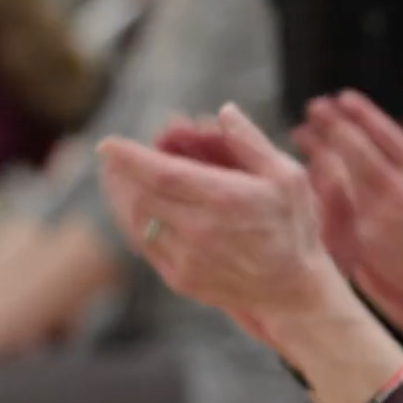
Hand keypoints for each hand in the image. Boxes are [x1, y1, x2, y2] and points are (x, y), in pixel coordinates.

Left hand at [97, 105, 344, 324]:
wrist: (291, 290)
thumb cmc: (294, 227)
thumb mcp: (288, 177)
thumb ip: (252, 143)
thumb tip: (224, 112)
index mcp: (228, 199)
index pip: (163, 173)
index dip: (131, 157)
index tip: (108, 144)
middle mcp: (202, 229)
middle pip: (142, 194)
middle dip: (122, 172)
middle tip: (113, 158)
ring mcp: (187, 257)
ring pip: (138, 220)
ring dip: (121, 196)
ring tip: (117, 179)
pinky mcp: (180, 278)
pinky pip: (144, 244)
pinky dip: (133, 221)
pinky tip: (135, 208)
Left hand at [294, 93, 402, 313]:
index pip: (388, 134)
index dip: (363, 113)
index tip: (344, 97)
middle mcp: (401, 188)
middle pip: (359, 148)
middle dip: (334, 124)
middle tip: (314, 106)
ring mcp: (380, 212)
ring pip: (342, 172)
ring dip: (320, 149)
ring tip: (300, 132)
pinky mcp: (365, 234)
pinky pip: (337, 202)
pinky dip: (321, 183)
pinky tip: (306, 170)